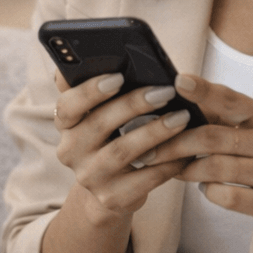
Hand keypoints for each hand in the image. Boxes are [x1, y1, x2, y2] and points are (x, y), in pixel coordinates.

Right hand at [50, 70, 195, 223]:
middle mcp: (71, 151)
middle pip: (99, 125)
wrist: (109, 189)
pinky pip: (143, 179)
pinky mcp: (112, 198)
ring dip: (155, 132)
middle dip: (134, 105)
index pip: (67, 105)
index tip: (118, 76)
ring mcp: (90, 177)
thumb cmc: (111, 137)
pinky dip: (167, 163)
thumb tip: (107, 55)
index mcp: (65, 125)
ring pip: (123, 151)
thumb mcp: (98, 114)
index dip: (90, 91)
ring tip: (182, 117)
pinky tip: (186, 151)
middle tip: (165, 91)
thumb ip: (98, 88)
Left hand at [165, 73, 252, 249]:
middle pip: (214, 136)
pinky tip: (206, 189)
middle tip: (148, 150)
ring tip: (172, 170)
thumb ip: (225, 122)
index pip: (231, 100)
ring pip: (216, 167)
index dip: (203, 90)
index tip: (178, 80)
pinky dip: (209, 192)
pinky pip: (227, 195)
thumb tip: (176, 105)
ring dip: (186, 169)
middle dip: (175, 143)